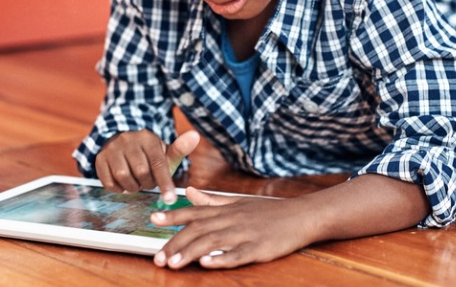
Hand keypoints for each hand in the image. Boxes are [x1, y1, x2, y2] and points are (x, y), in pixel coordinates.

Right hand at [95, 129, 199, 203]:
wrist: (119, 141)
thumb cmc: (147, 153)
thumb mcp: (163, 151)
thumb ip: (180, 149)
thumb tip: (196, 135)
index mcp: (148, 138)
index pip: (158, 163)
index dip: (165, 183)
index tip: (170, 200)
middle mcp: (128, 140)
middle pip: (141, 172)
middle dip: (147, 183)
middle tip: (148, 182)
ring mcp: (112, 149)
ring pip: (124, 177)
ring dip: (132, 187)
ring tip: (136, 183)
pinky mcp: (99, 159)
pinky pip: (109, 182)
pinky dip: (118, 189)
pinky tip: (123, 184)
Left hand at [149, 187, 315, 269]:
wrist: (302, 216)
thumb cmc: (270, 211)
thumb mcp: (239, 202)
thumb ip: (212, 200)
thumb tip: (189, 192)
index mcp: (226, 209)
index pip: (194, 211)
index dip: (173, 215)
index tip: (153, 219)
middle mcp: (232, 219)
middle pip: (198, 230)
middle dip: (176, 244)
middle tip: (157, 258)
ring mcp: (245, 234)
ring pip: (213, 242)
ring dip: (191, 253)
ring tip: (174, 264)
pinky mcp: (258, 249)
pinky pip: (237, 254)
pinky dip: (221, 258)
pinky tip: (207, 263)